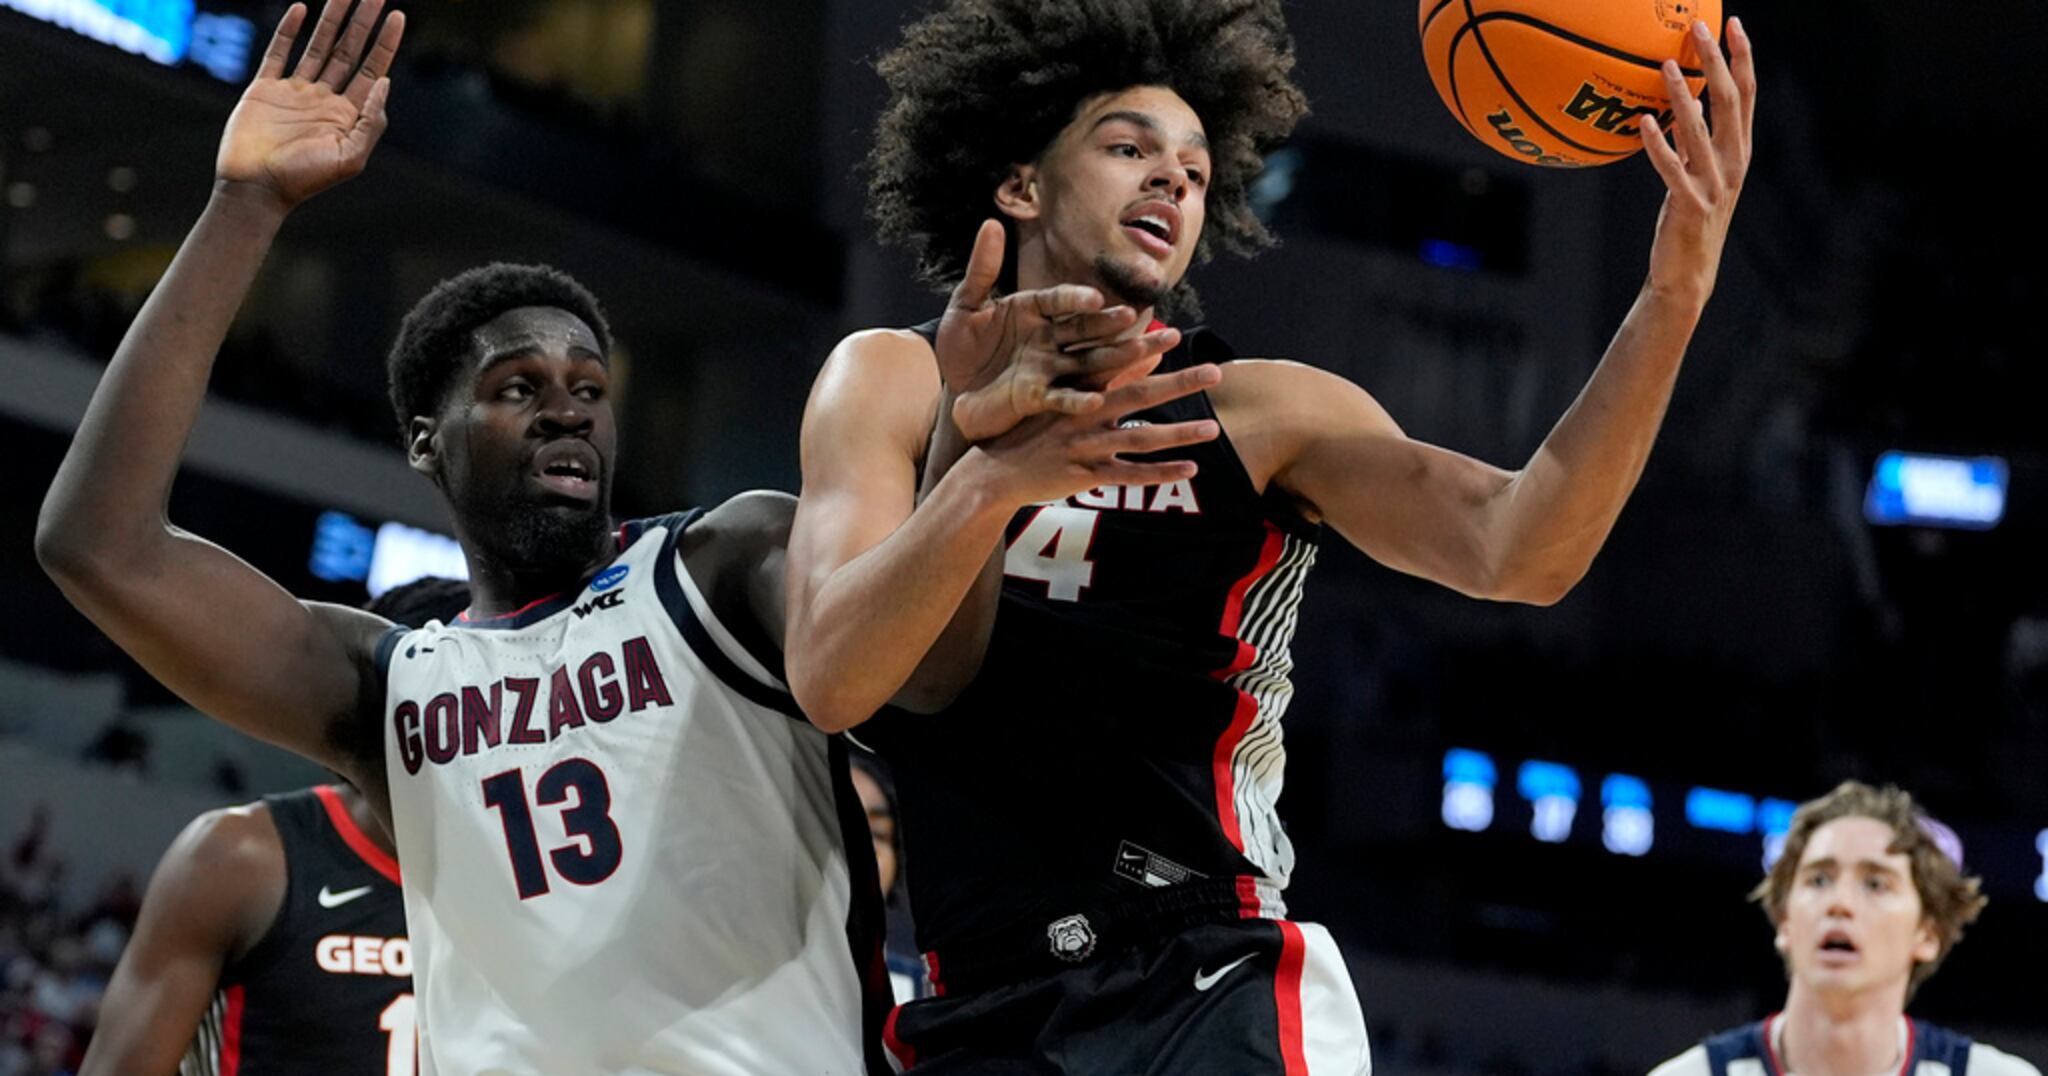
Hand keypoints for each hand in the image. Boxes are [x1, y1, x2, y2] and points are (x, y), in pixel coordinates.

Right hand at [215, 0, 405, 210]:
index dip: (384, 43)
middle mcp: (325, 99)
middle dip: (362, 23)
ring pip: (317, 47)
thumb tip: (385, 82)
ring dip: (331, 20)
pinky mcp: (265, 88)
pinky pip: (279, 52)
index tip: (396, 16)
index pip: (372, 70)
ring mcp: (295, 92)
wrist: (256, 188)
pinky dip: (289, 31)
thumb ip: (371, 121)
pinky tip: (301, 9)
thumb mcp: (350, 157)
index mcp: (348, 115)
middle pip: (348, 51)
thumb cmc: (305, 180)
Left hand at [939, 220, 1181, 441]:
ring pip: (1088, 360)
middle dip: (1110, 323)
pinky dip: (1077, 400)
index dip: (1075, 299)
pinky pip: (1062, 398)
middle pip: (1085, 328)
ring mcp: (1047, 368)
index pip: (1059, 300)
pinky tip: (1096, 400)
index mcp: (1034, 310)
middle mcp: (1048, 338)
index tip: (1093, 298)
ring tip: (1147, 352)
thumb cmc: (960, 343)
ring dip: (1116, 357)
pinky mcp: (1037, 398)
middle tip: (1135, 315)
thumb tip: (991, 224)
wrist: (947, 385)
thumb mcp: (966, 304)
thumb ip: (982, 269)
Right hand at [972, 361, 1223, 508]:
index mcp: (1075, 390)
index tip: (1174, 334)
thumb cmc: (1030, 431)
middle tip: (1214, 372)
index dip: (1144, 349)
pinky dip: (1159, 473)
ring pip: (1138, 438)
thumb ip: (1100, 377)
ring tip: (1212, 428)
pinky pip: (1128, 475)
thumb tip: (1146, 355)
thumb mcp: (1059, 397)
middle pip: (1138, 396)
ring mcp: (1084, 447)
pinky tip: (1190, 469)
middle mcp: (1082, 415)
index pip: (1114, 363)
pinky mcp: (1084, 477)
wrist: (993, 473)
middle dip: (1178, 383)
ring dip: (1178, 434)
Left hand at [1638, 17, 1754, 304]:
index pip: (1747, 96)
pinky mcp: (1689, 206)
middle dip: (1716, 62)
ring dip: (1685, 96)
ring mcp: (1714, 186)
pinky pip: (1672, 169)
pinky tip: (1644, 121)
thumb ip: (1691, 142)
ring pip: (1701, 132)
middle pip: (1730, 103)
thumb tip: (1678, 106)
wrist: (1687, 274)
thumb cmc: (1688, 220)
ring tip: (1665, 65)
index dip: (1741, 58)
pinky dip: (1659, 144)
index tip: (1731, 23)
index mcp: (1738, 152)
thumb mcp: (1694, 174)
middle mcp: (1733, 164)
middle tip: (1698, 28)